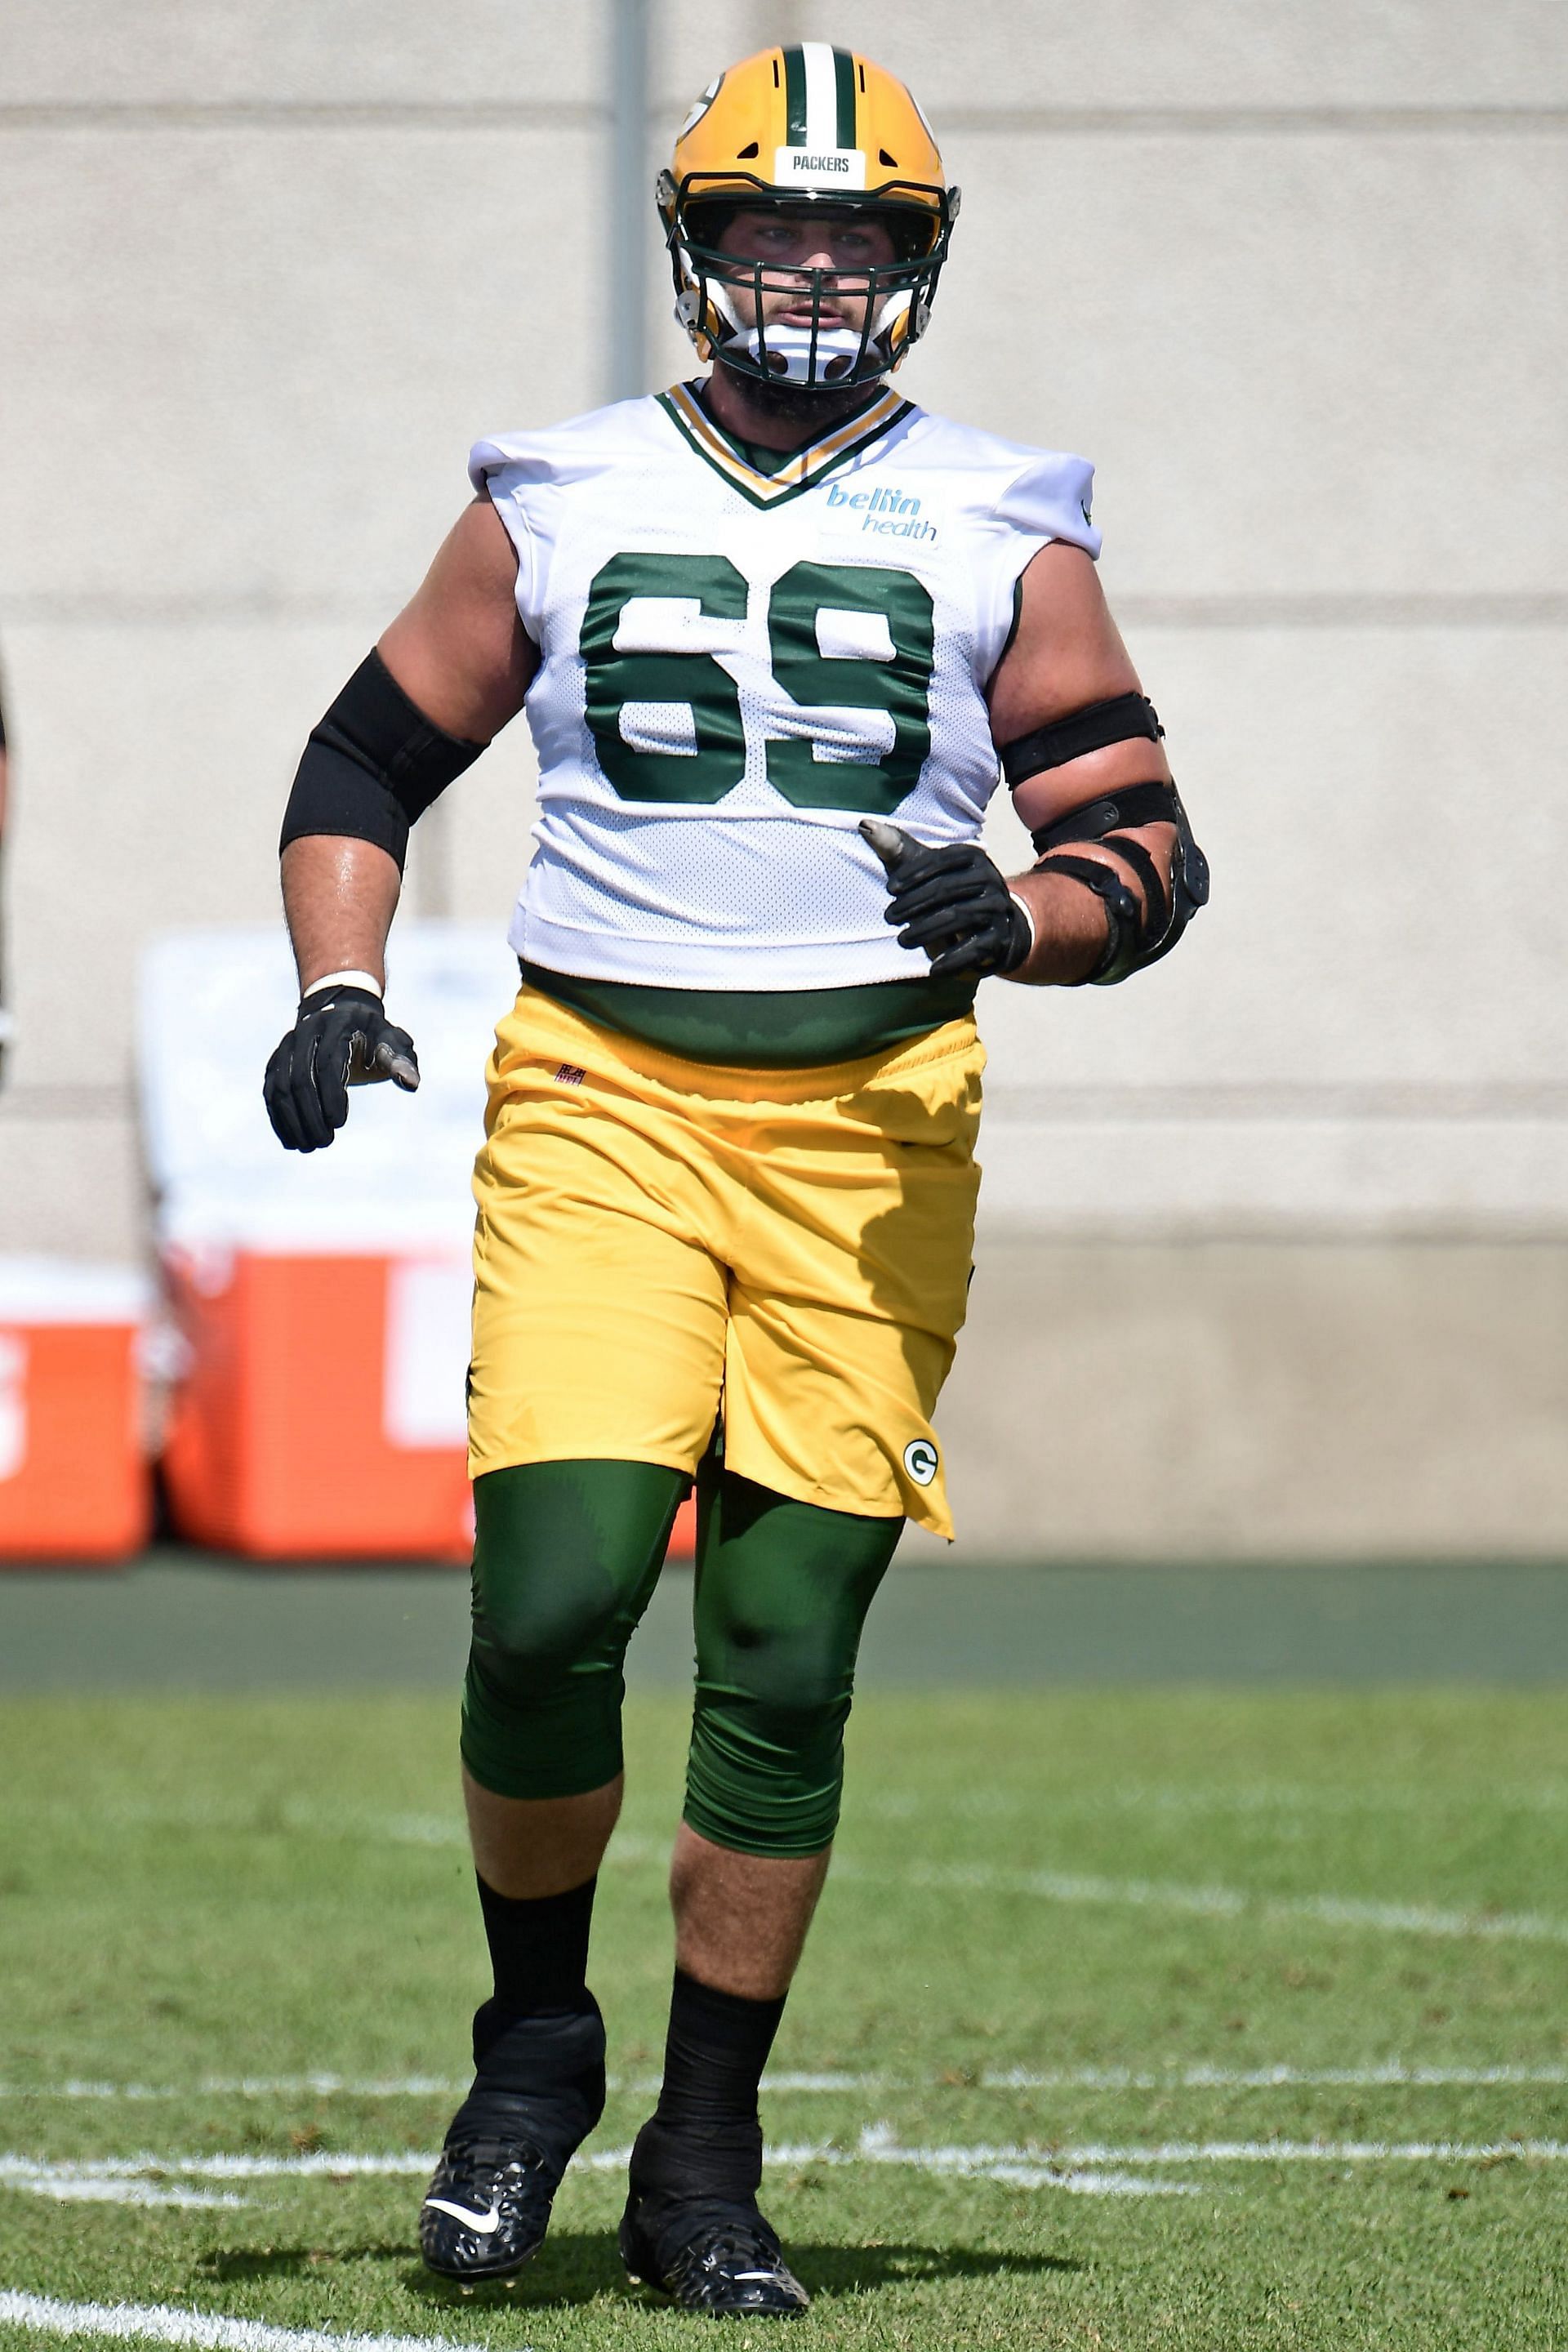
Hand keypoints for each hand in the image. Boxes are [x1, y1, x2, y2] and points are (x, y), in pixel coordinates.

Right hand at [263, 982, 418, 1152]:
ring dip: (292, 1120)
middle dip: (310, 1114)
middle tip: (325, 1143)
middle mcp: (306, 1033)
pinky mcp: (277, 1062)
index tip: (339, 1124)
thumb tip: (411, 1084)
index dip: (331, 1095)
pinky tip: (292, 1141)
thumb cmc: (374, 1035)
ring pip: (280, 1086)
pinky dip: (279, 1118)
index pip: (328, 1063)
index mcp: (337, 1026)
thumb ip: (401, 1061)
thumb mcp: (394, 1042)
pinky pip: (271, 1091)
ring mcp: (287, 1047)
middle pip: (300, 1077)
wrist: (343, 1012)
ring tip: (309, 1146)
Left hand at [860, 819, 1031, 979]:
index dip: (914, 873)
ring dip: (927, 931)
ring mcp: (998, 908)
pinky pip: (976, 948)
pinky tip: (932, 969)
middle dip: (914, 904)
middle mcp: (990, 879)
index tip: (890, 890)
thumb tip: (864, 826)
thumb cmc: (945, 893)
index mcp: (972, 857)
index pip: (942, 860)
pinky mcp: (1001, 937)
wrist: (991, 926)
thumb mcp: (922, 871)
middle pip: (947, 889)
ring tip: (903, 940)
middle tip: (889, 917)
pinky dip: (953, 960)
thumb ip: (895, 849)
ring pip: (959, 917)